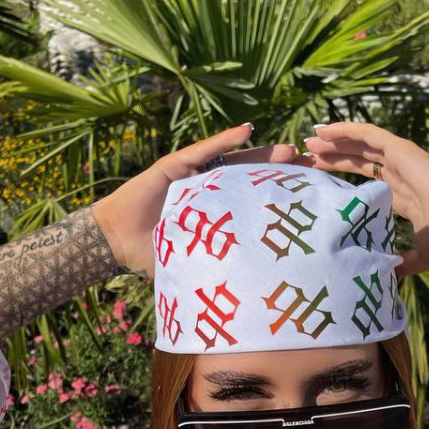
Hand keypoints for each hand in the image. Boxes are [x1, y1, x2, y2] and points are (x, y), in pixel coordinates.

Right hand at [91, 124, 313, 277]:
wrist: (118, 242)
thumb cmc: (154, 256)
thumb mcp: (196, 262)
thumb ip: (219, 268)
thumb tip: (250, 297)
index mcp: (217, 213)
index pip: (254, 201)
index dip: (278, 197)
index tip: (306, 196)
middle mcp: (209, 190)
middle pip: (252, 177)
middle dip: (279, 172)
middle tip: (310, 167)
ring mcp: (194, 175)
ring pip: (235, 161)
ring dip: (262, 154)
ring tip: (290, 149)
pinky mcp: (176, 165)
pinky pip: (204, 150)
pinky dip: (225, 139)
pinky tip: (247, 131)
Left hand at [303, 121, 428, 276]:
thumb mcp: (421, 257)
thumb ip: (405, 263)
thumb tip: (393, 276)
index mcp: (402, 194)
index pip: (367, 179)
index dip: (344, 176)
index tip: (321, 177)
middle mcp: (399, 172)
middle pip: (358, 159)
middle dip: (334, 156)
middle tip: (308, 155)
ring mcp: (400, 158)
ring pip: (360, 143)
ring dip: (334, 140)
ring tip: (310, 138)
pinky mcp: (400, 148)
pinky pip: (367, 133)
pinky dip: (345, 129)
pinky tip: (324, 130)